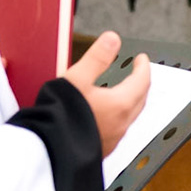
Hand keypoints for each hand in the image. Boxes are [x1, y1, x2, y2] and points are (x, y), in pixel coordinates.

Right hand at [63, 30, 148, 156]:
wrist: (47, 151)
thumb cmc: (60, 116)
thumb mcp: (76, 78)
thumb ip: (96, 58)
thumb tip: (113, 39)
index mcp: (120, 104)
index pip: (142, 82)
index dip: (143, 67)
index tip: (142, 59)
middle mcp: (121, 124)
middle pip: (140, 100)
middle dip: (141, 84)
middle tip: (138, 73)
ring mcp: (113, 139)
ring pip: (130, 116)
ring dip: (132, 101)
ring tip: (124, 91)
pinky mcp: (102, 149)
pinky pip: (119, 129)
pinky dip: (120, 116)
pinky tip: (108, 116)